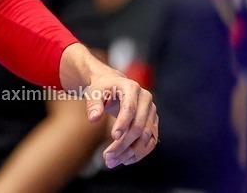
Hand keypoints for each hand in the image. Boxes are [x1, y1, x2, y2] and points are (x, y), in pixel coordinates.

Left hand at [59, 44, 158, 167]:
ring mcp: (151, 112)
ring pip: (146, 137)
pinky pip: (150, 141)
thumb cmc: (102, 89)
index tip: (113, 137)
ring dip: (131, 152)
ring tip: (112, 162)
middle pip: (139, 126)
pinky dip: (139, 153)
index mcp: (132, 88)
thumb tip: (93, 119)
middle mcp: (146, 100)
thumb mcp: (94, 92)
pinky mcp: (153, 123)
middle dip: (124, 144)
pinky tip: (124, 160)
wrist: (113, 85)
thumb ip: (93, 104)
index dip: (123, 123)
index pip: (130, 108)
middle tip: (107, 157)